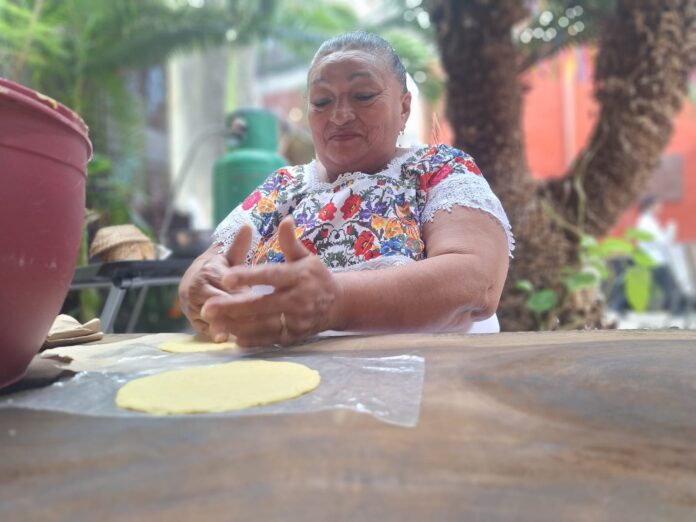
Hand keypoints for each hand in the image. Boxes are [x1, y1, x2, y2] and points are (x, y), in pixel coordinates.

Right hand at [178, 225, 251, 339]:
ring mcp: (191, 307)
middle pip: (216, 304)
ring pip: (209, 319)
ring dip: (225, 327)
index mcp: (206, 271)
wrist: (195, 279)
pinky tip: (232, 340)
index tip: (251, 297)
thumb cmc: (219, 267)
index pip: (223, 285)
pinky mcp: (193, 322)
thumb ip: (238, 245)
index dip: (237, 293)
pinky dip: (218, 335)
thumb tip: (246, 226)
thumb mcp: (228, 255)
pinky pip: (205, 331)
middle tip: (254, 320)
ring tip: (242, 334)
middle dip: (233, 312)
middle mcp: (194, 289)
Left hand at [201, 216, 340, 347]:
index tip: (225, 277)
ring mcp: (296, 320)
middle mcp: (298, 299)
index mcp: (298, 276)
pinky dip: (253, 341)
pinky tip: (234, 338)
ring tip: (214, 323)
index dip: (248, 276)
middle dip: (233, 307)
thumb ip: (291, 242)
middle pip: (261, 304)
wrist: (338, 304)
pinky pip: (271, 339)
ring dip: (237, 326)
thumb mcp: (307, 257)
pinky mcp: (295, 335)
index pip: (270, 275)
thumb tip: (285, 219)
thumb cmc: (316, 276)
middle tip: (207, 308)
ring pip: (263, 325)